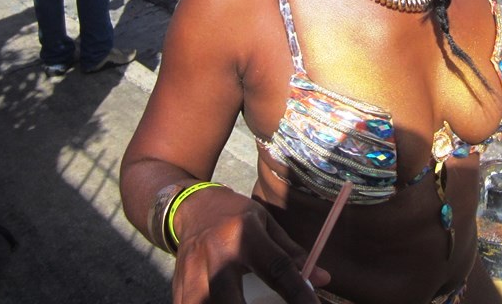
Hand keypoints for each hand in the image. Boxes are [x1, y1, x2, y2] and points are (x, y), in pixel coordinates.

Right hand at [171, 187, 327, 303]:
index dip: (299, 293)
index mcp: (246, 233)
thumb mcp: (266, 224)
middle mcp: (217, 251)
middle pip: (230, 299)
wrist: (193, 207)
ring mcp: (193, 269)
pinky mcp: (178, 283)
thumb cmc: (237, 218)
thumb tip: (323, 279)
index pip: (277, 269)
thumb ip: (292, 253)